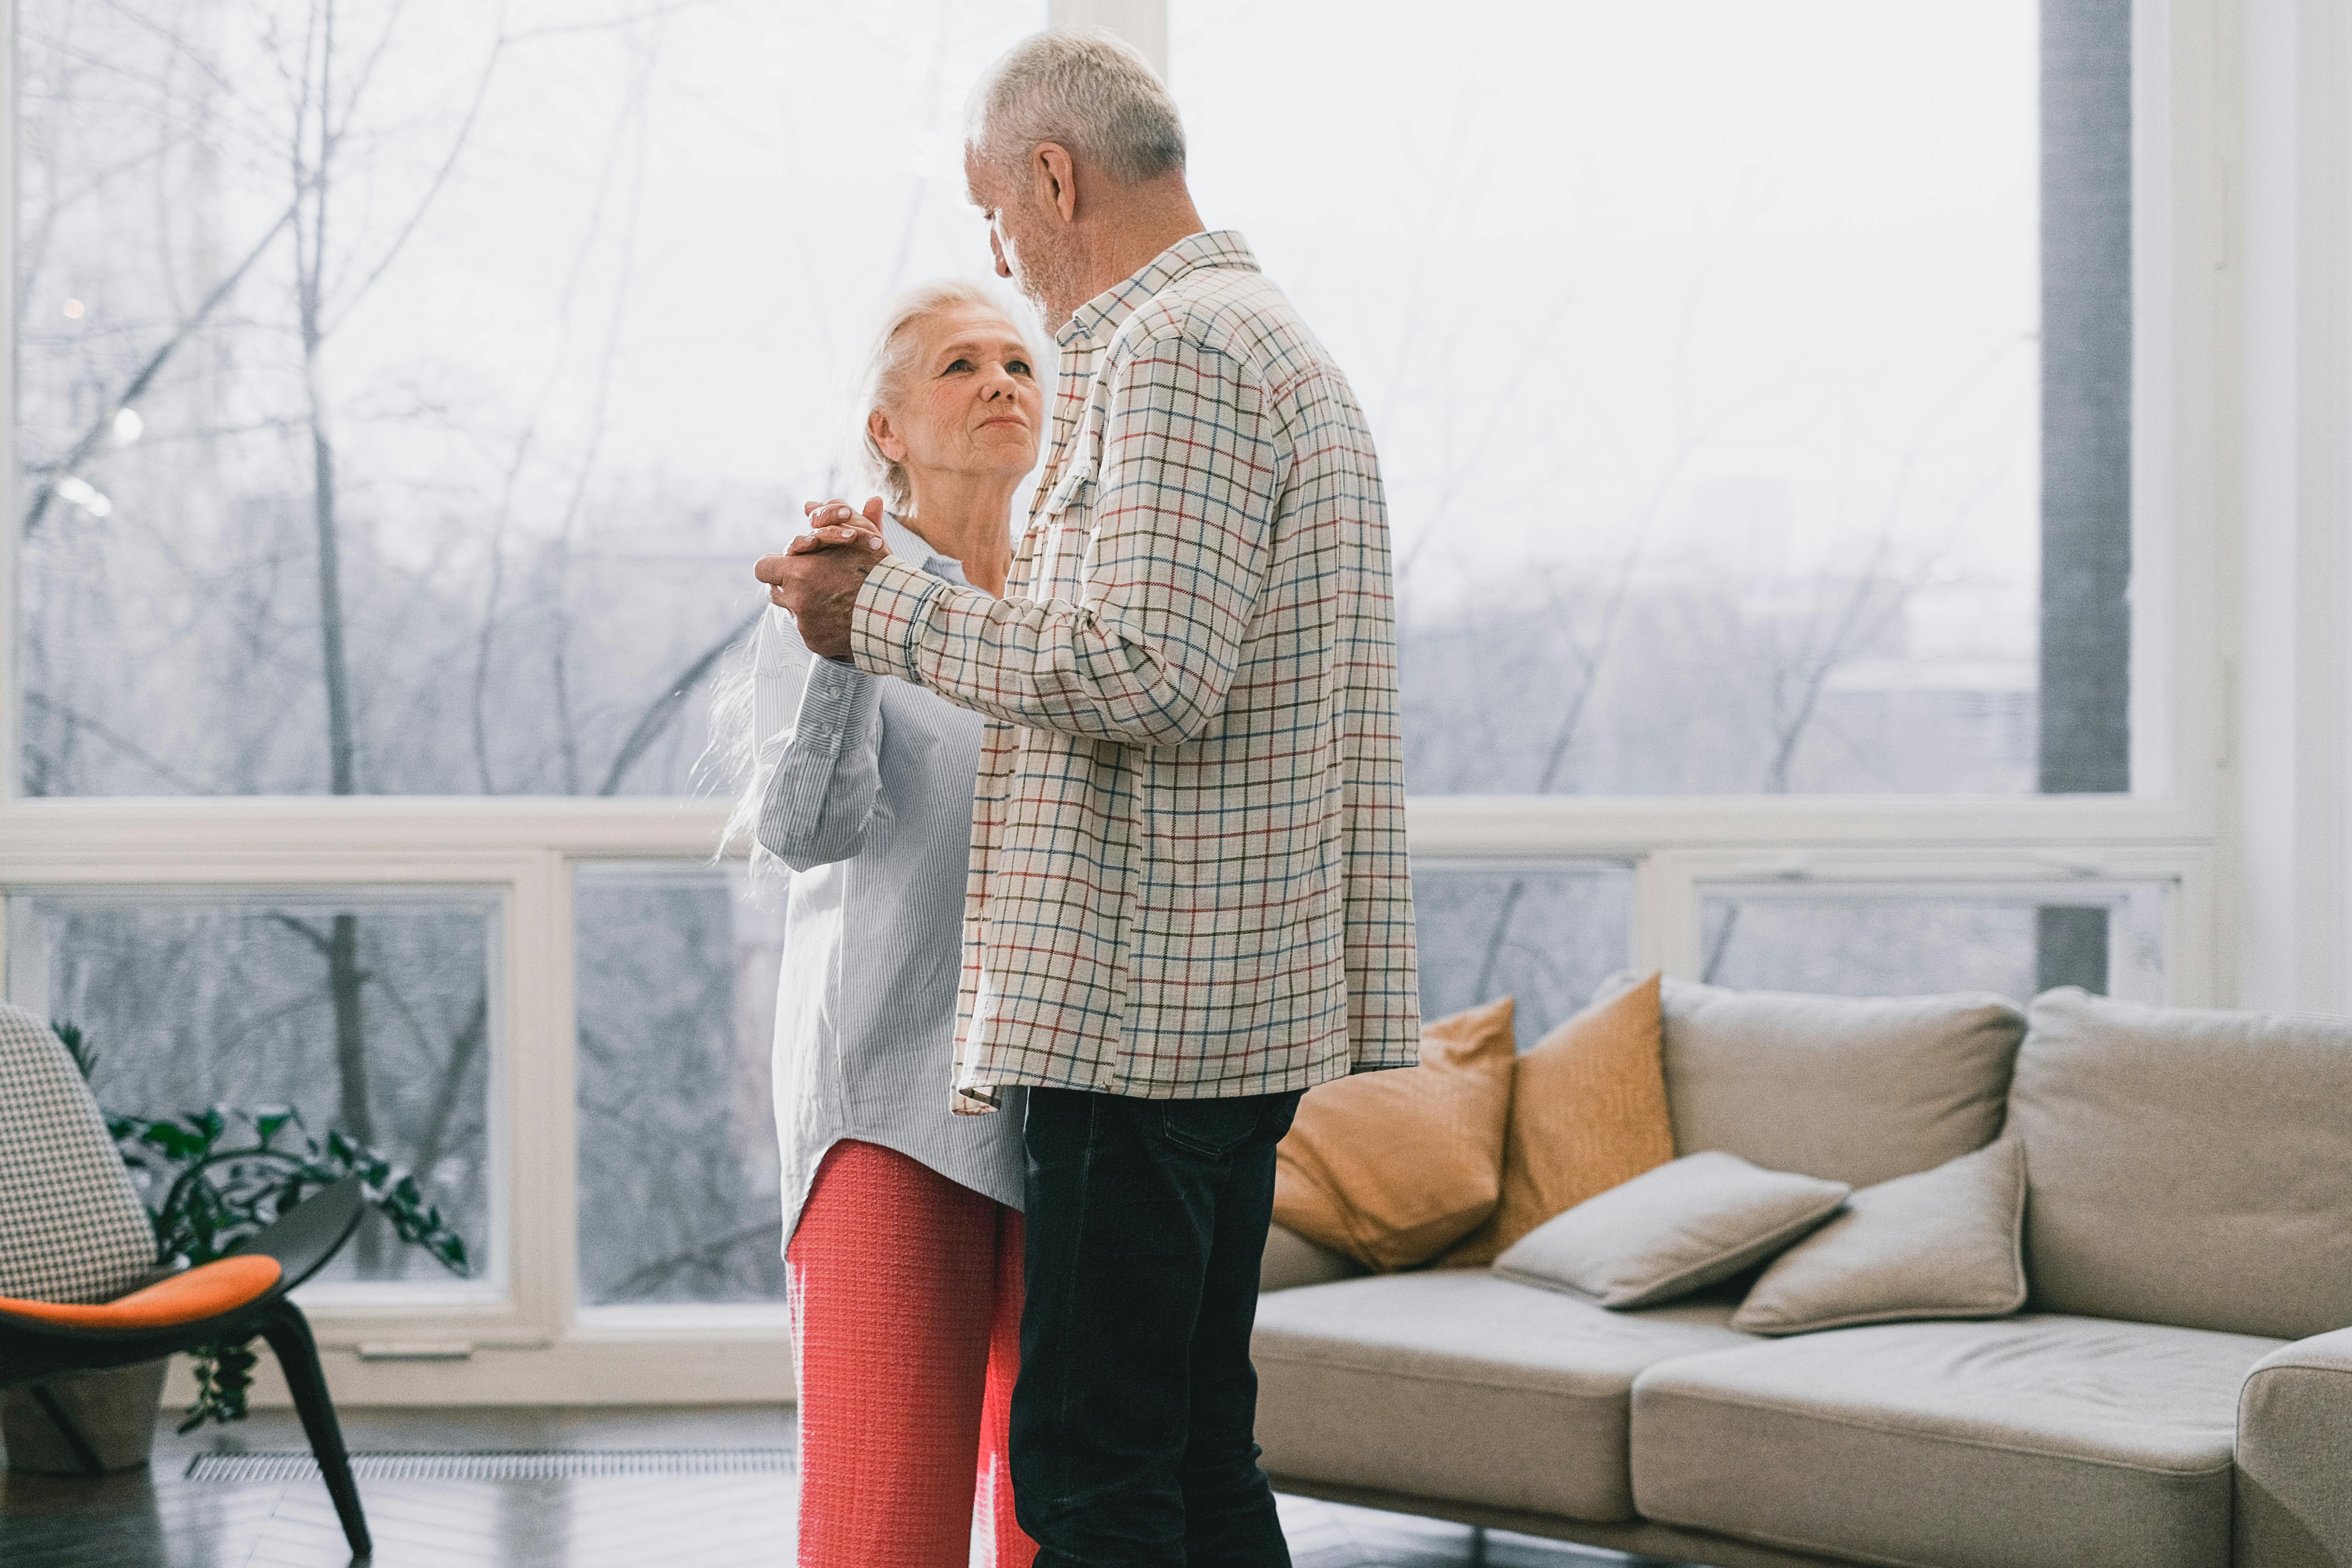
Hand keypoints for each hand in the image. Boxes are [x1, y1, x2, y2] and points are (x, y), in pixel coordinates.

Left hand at [755, 496, 890, 660]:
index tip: (790, 564)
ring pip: (794, 612)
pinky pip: (810, 632)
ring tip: (834, 600)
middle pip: (775, 592)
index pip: (763, 567)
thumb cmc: (879, 572)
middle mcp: (796, 601)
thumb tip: (809, 504)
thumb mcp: (860, 536)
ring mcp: (805, 626)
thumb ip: (833, 516)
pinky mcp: (816, 644)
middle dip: (790, 585)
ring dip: (807, 605)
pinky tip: (843, 619)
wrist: (899, 615)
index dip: (775, 564)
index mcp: (798, 572)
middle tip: (813, 581)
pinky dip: (822, 626)